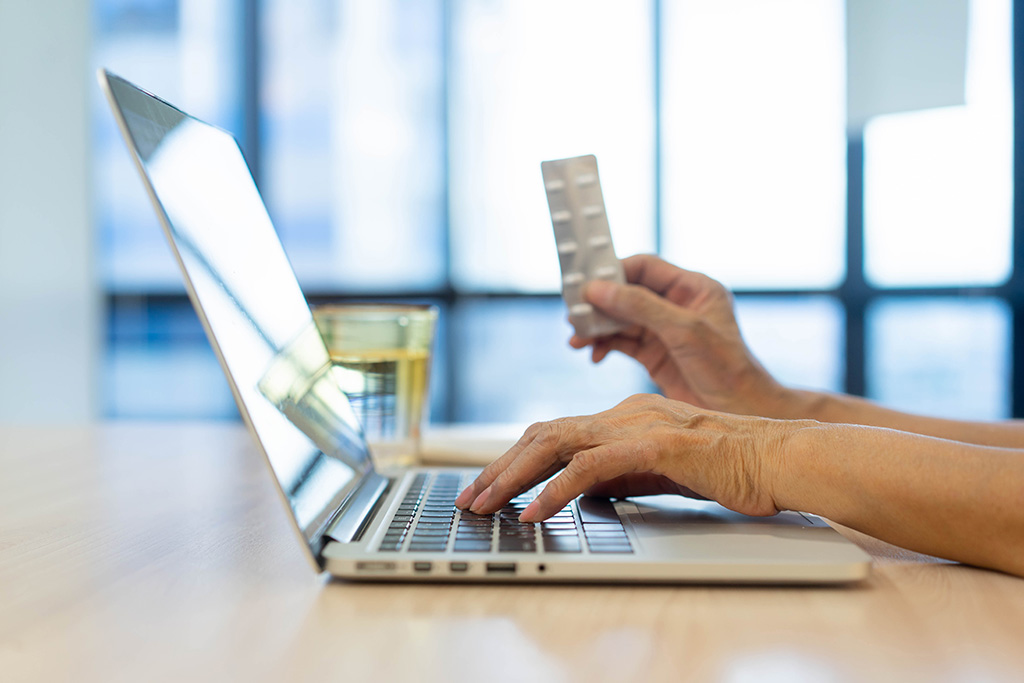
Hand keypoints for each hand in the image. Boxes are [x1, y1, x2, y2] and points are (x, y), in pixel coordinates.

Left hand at [454, 394, 795, 522]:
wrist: (781, 459)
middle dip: (499, 467)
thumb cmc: (731, 468)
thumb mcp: (661, 471)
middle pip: (543, 434)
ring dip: (513, 476)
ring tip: (485, 505)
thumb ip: (620, 475)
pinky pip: (590, 467)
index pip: (555, 433)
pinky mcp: (654, 445)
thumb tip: (580, 493)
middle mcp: (623, 413)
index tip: (489, 487)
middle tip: (469, 498)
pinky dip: (555, 490)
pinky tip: (534, 512)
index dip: (515, 459)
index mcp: (624, 416)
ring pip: (556, 444)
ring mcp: (637, 425)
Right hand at [571, 254, 788, 416]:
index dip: (613, 272)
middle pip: (627, 293)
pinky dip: (604, 346)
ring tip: (576, 340)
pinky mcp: (655, 355)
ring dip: (597, 327)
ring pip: (620, 319)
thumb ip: (640, 306)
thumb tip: (597, 288)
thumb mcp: (683, 330)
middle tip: (573, 314)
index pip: (645, 267)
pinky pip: (622, 342)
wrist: (741, 413)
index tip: (585, 284)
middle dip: (599, 303)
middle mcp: (677, 306)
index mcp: (693, 288)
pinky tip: (594, 355)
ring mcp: (665, 331)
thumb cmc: (726, 368)